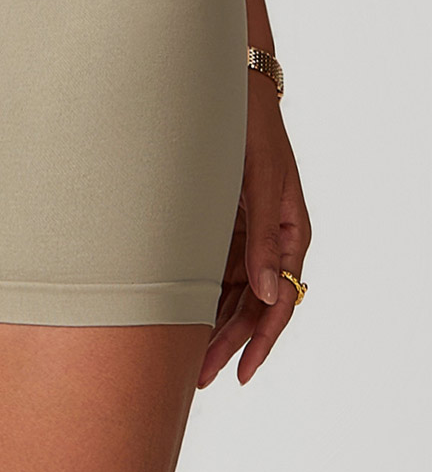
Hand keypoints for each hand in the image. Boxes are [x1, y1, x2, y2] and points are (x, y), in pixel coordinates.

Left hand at [197, 71, 310, 388]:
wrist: (226, 93)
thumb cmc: (248, 131)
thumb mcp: (257, 183)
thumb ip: (262, 239)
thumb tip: (269, 294)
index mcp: (290, 232)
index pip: (279, 301)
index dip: (261, 341)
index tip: (241, 372)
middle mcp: (269, 239)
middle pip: (251, 304)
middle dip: (227, 343)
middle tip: (200, 378)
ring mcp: (245, 233)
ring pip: (230, 292)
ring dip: (212, 326)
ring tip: (186, 361)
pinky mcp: (222, 223)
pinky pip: (214, 270)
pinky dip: (201, 296)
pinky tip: (181, 317)